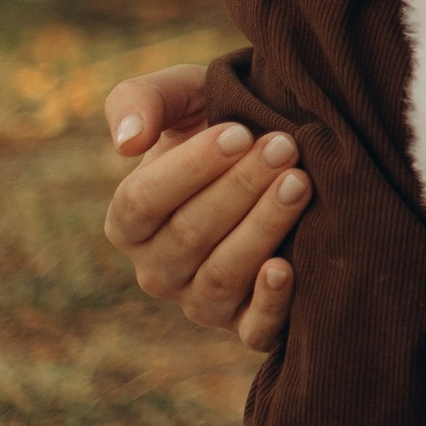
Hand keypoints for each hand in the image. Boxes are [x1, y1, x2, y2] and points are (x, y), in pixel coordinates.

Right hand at [101, 77, 306, 353]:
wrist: (280, 152)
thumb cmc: (220, 120)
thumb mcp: (180, 95)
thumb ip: (141, 101)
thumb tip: (126, 143)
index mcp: (128, 222)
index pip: (142, 202)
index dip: (190, 169)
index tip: (238, 132)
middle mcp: (156, 271)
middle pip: (188, 236)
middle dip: (240, 189)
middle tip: (284, 147)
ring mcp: (200, 302)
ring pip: (223, 275)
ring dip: (262, 228)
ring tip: (299, 182)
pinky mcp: (246, 325)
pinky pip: (253, 329)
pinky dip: (270, 304)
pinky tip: (288, 267)